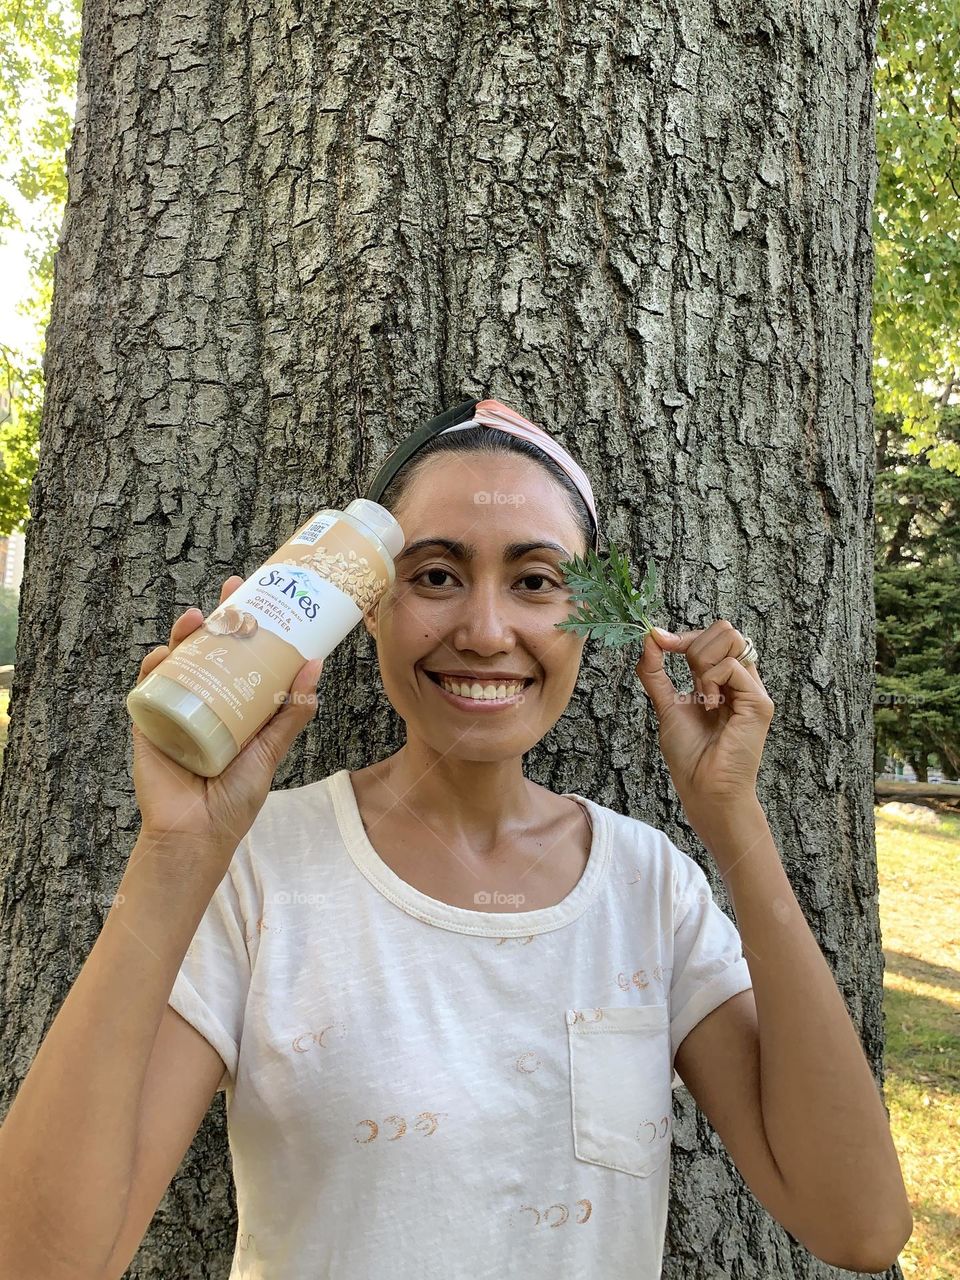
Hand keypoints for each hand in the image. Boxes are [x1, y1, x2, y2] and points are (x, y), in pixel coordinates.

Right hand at [131, 576, 323, 855]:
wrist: (198, 834)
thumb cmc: (235, 797)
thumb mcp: (270, 749)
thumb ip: (292, 712)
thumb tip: (315, 666)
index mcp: (233, 703)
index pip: (240, 654)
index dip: (246, 624)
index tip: (259, 594)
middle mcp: (204, 700)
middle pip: (207, 649)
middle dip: (216, 616)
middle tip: (231, 591)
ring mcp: (175, 708)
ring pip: (177, 661)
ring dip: (184, 634)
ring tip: (198, 619)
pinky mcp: (149, 722)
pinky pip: (148, 687)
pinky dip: (154, 667)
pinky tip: (166, 655)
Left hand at [634, 620, 773, 814]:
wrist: (703, 788)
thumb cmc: (689, 755)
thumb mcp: (666, 704)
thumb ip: (655, 671)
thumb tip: (649, 636)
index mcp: (722, 680)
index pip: (711, 635)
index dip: (684, 636)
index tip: (658, 642)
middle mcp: (740, 681)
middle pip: (725, 629)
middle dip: (694, 646)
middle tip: (689, 681)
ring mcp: (752, 690)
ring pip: (731, 638)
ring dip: (703, 663)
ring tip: (703, 698)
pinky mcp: (759, 703)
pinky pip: (731, 666)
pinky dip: (711, 681)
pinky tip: (710, 707)